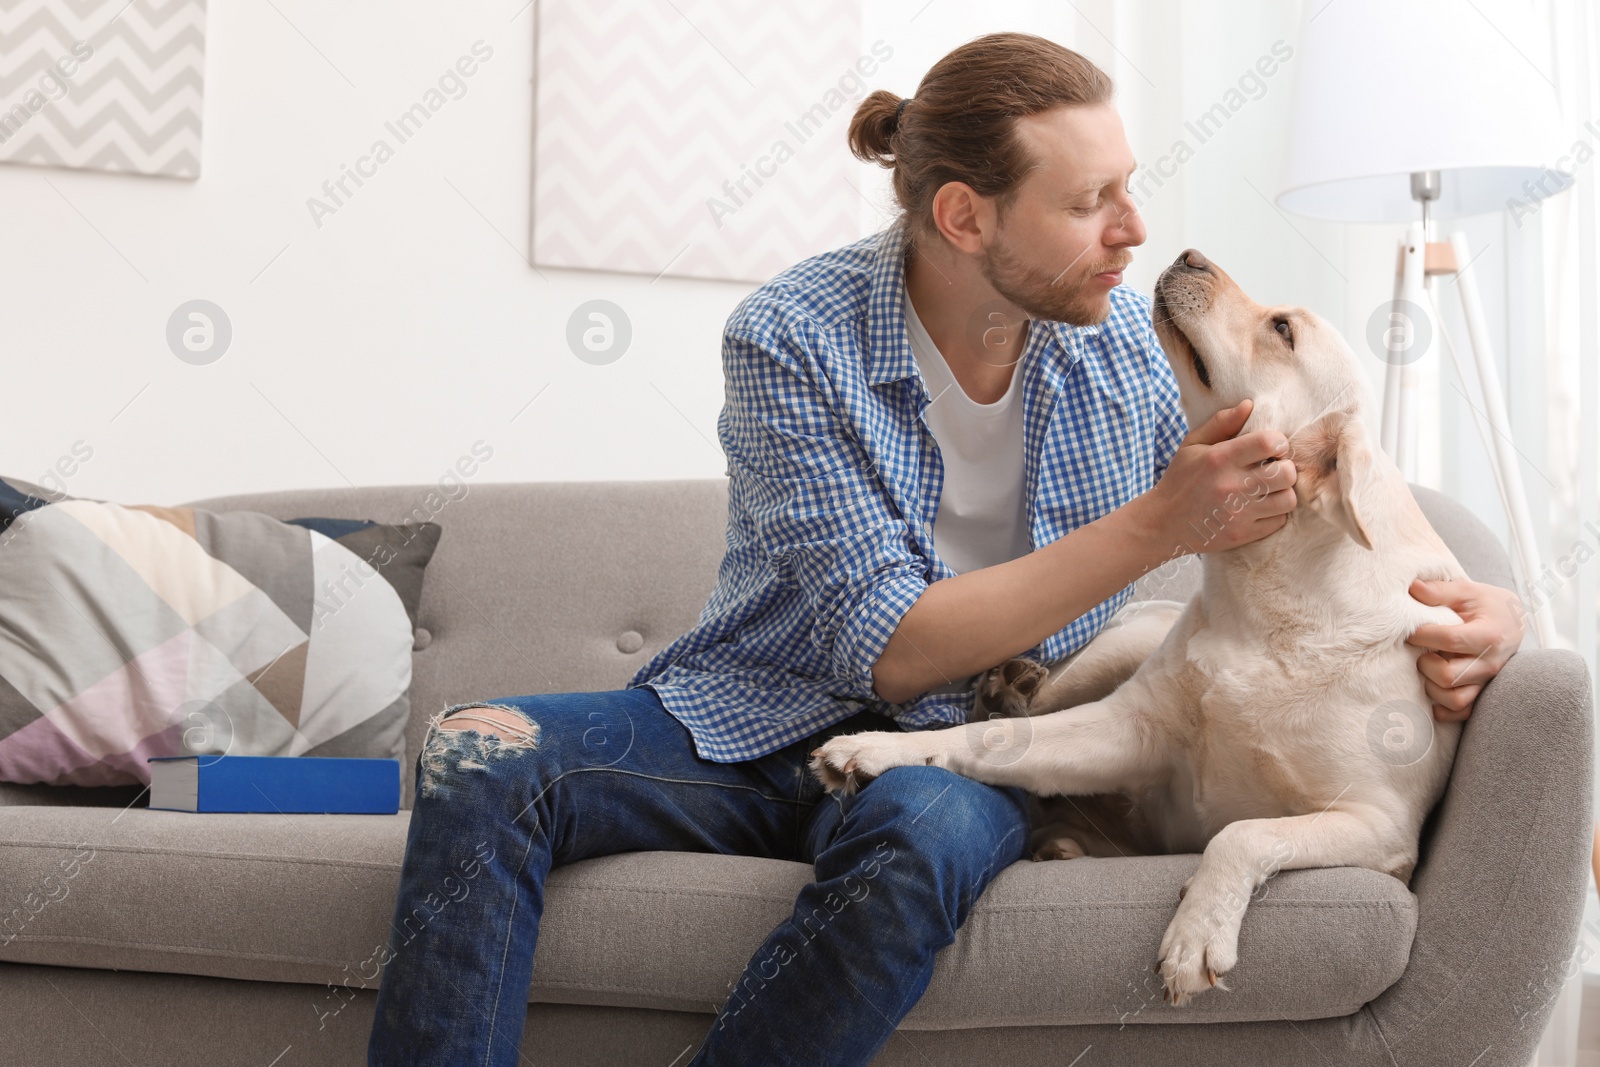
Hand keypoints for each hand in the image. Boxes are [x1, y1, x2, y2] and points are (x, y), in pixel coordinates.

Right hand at [1146, 398, 1297, 554]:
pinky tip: (1260, 507)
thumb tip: (1249, 405)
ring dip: (1282, 491)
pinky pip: (1279, 520)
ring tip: (1269, 489)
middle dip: (1284, 468)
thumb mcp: (1192, 445)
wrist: (1163, 524)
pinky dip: (1275, 513)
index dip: (1278, 443)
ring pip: (1288, 499)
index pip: (1270, 443)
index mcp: (1220, 459)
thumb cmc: (1180, 480)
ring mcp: (1239, 513)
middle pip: (1286, 473)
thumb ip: (1221, 423)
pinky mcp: (1243, 534)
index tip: (1270, 448)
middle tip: (1272, 469)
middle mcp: (1231, 486)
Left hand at [1404, 578, 1524, 721]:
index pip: (1450, 640)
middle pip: (1448, 676)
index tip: (1411, 631)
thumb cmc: (1487, 606)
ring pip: (1454, 699)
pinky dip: (1443, 708)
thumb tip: (1412, 588)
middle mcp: (1491, 663)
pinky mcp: (1482, 694)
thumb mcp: (1467, 591)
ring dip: (1432, 687)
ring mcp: (1487, 682)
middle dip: (1425, 664)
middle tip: (1421, 652)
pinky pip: (1461, 713)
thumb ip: (1440, 591)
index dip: (1423, 635)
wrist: (1512, 623)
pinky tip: (1433, 689)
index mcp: (1489, 635)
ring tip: (1429, 668)